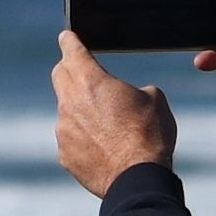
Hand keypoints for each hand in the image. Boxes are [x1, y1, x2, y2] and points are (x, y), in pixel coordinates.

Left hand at [48, 30, 179, 195]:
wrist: (137, 179)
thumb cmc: (149, 135)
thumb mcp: (155, 100)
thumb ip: (137, 89)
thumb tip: (132, 96)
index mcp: (91, 81)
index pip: (72, 51)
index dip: (70, 41)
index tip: (67, 36)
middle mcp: (70, 102)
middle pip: (60, 75)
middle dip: (69, 68)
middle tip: (80, 69)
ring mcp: (64, 130)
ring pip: (65, 110)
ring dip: (79, 108)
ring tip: (105, 122)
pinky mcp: (64, 154)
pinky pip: (70, 138)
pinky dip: (81, 137)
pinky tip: (101, 146)